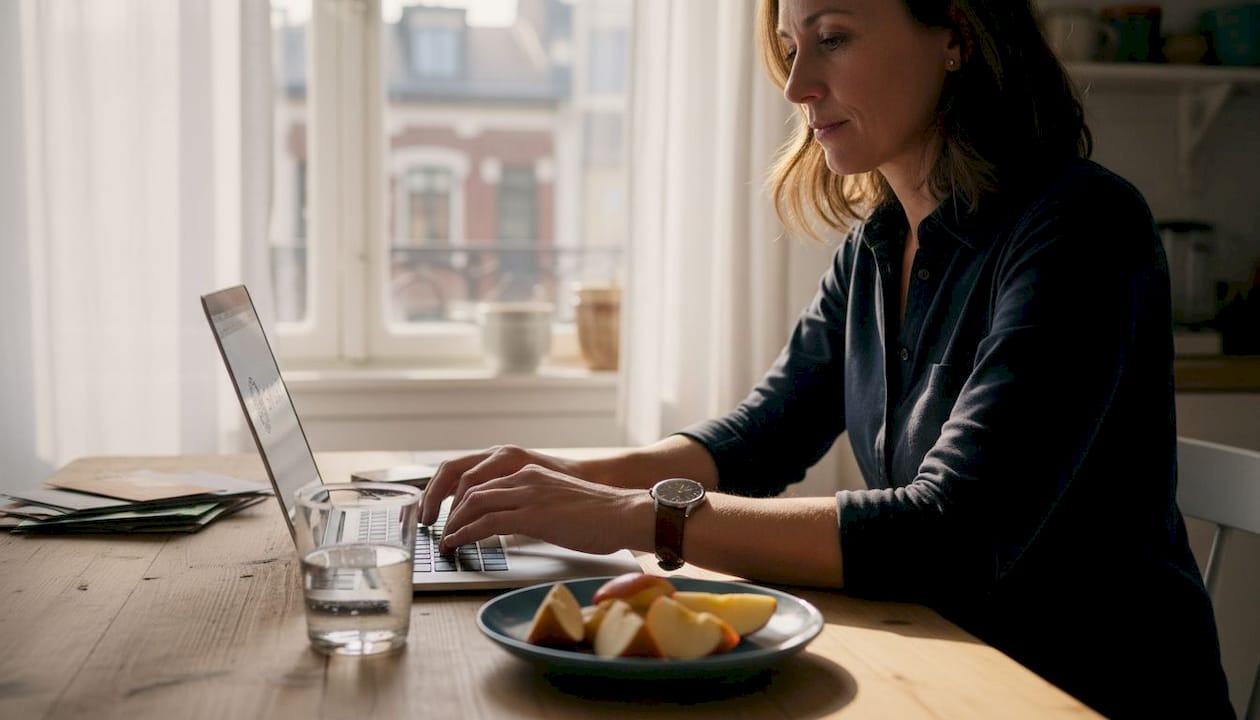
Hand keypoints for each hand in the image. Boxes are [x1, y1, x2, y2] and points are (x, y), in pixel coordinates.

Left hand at [433, 458, 649, 555]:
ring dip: (454, 524)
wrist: (625, 514)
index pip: (483, 480)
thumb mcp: (560, 502)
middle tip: (439, 530)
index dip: (460, 499)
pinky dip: (466, 534)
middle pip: (470, 487)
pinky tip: (457, 544)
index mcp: (530, 473)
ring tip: (445, 542)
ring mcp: (528, 494)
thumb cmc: (601, 515)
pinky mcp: (532, 515)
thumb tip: (520, 525)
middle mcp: (525, 477)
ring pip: (474, 503)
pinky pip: (487, 522)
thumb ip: (536, 507)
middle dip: (448, 510)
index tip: (449, 516)